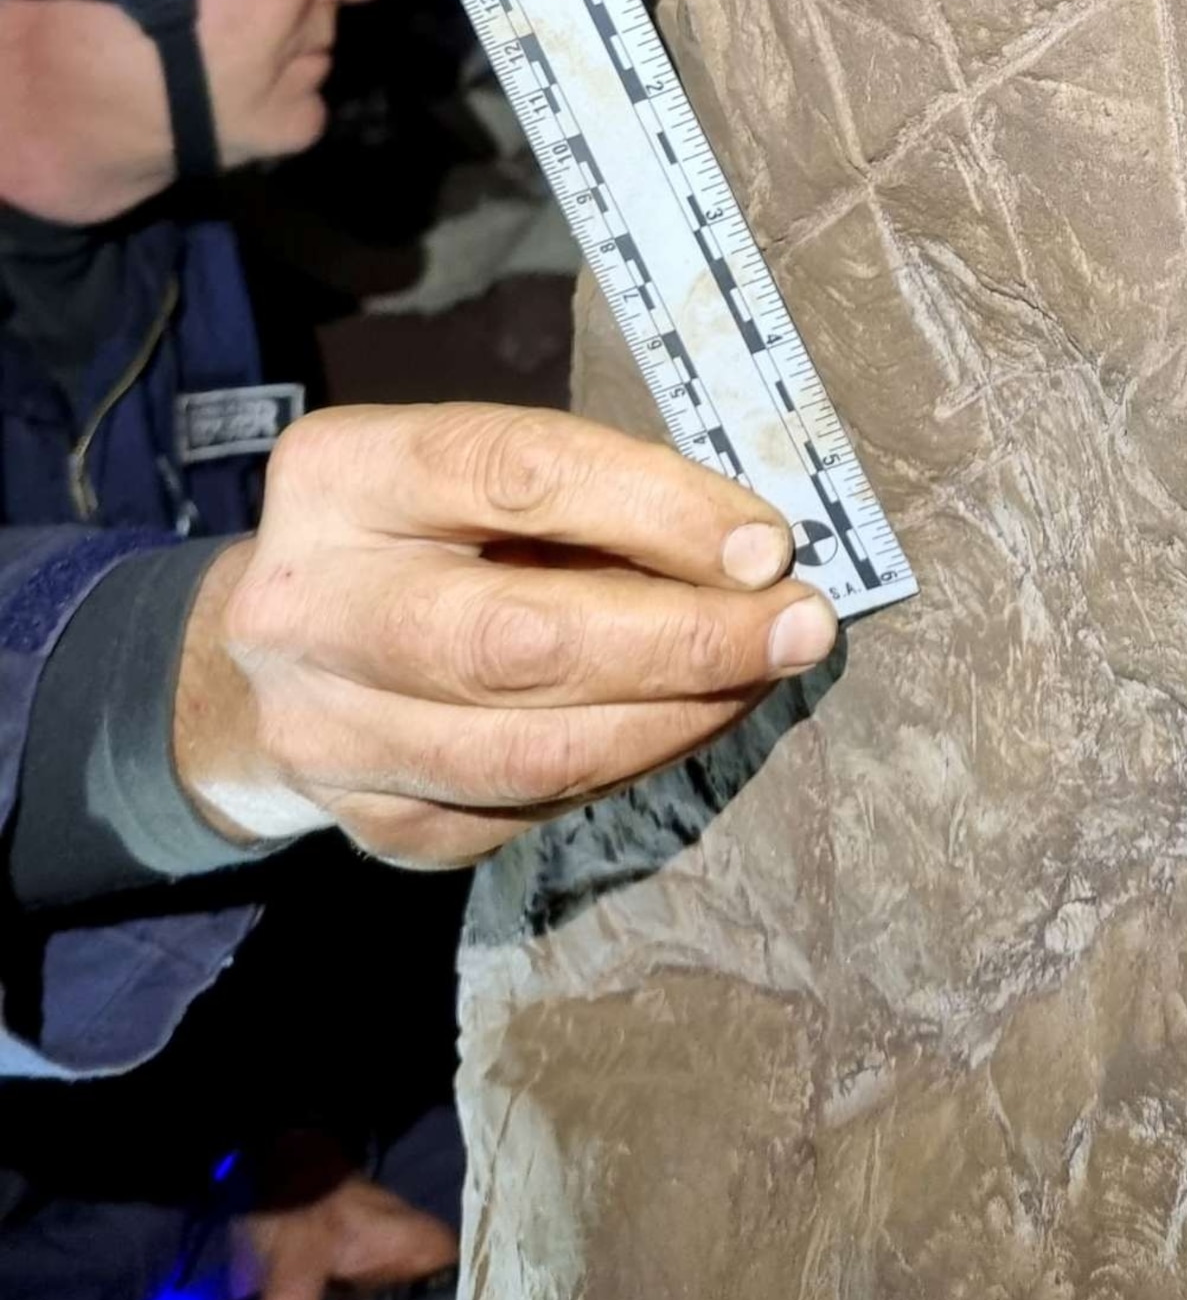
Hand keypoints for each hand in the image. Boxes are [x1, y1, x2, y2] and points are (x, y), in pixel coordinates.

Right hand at [173, 403, 838, 865]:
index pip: (518, 476)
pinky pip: (531, 807)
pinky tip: (689, 721)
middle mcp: (307, 606)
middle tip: (802, 627)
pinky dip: (631, 765)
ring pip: (533, 752)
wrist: (273, 659)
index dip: (659, 510)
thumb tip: (753, 552)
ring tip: (766, 675)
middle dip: (685, 639)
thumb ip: (588, 496)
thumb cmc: (422, 532)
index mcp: (341, 473)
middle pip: (520, 641)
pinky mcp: (372, 825)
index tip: (768, 545)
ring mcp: (327, 732)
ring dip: (679, 716)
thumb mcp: (471, 474)